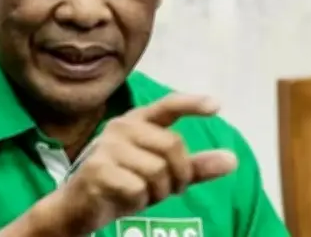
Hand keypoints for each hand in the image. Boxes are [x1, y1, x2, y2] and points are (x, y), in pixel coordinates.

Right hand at [46, 94, 237, 234]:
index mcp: (136, 122)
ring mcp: (107, 147)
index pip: (167, 106)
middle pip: (173, 146)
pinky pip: (138, 188)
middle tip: (167, 189)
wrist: (78, 207)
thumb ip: (195, 167)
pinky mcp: (97, 170)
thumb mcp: (162, 175)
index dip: (192, 104)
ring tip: (141, 194)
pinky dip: (137, 201)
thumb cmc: (123, 184)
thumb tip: (232, 160)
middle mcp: (121, 128)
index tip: (217, 106)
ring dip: (157, 192)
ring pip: (157, 171)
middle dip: (179, 175)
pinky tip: (122, 199)